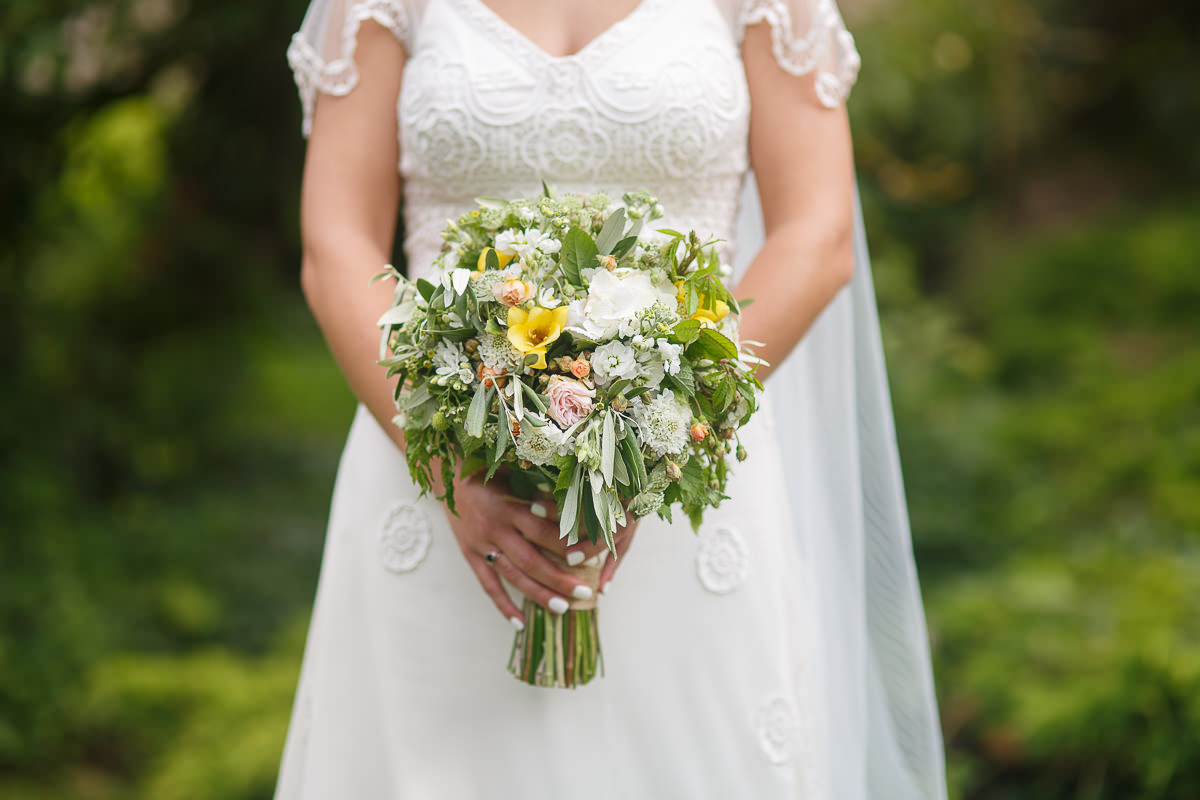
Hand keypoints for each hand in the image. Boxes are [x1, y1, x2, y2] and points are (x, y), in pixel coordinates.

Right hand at [441, 471, 637, 626]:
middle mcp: (495, 529)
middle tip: (584, 593)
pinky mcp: (470, 555)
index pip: (542, 531)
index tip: (588, 558)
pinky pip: (488, 585)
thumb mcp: (517, 476)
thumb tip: (577, 508)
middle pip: (531, 560)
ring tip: (562, 608)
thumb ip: (541, 494)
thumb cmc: (492, 472)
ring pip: (513, 577)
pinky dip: (503, 605)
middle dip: (559, 579)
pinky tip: (520, 623)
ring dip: (538, 594)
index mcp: (510, 506)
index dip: (565, 546)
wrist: (449, 475)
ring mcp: (481, 545)